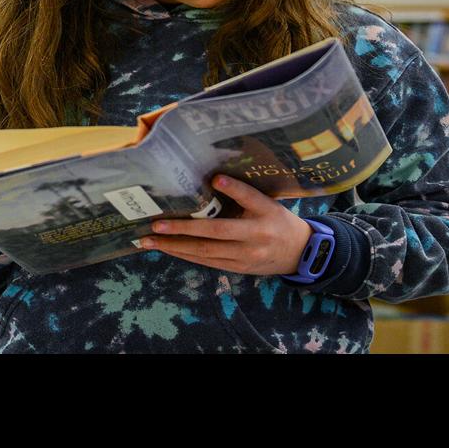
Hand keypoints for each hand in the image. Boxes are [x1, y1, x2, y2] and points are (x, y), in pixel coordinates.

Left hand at [137, 175, 312, 275]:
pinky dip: (185, 255)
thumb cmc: (278, 222)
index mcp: (265, 217)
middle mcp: (254, 239)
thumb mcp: (269, 204)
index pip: (249, 199)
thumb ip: (245, 194)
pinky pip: (206, 262)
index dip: (234, 189)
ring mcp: (243, 257)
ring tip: (150, 240)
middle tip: (156, 224)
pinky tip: (168, 249)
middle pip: (214, 234)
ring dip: (175, 246)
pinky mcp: (236, 268)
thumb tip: (215, 179)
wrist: (298, 254)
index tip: (216, 179)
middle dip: (182, 229)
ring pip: (204, 252)